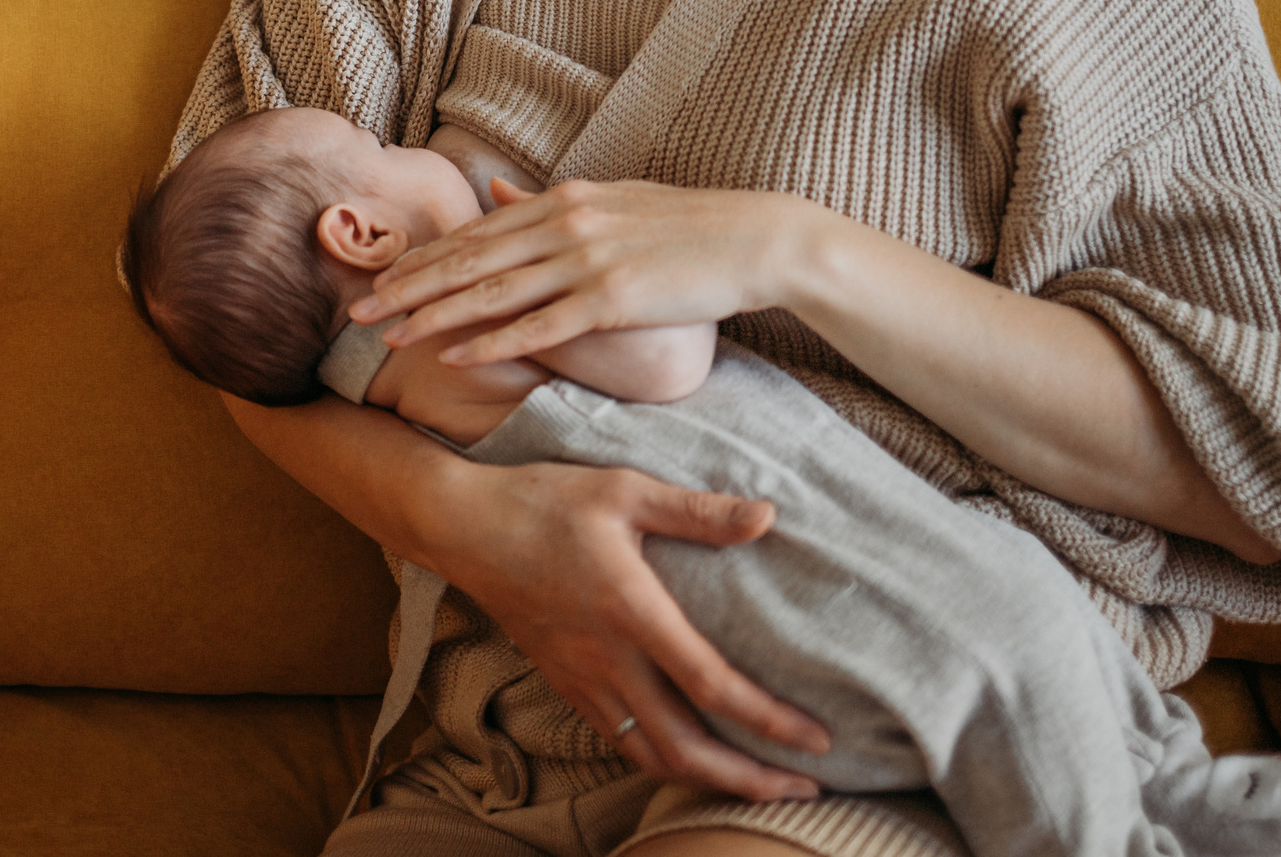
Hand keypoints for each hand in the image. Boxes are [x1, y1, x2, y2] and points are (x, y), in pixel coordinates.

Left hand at [356, 179, 829, 365]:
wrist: (754, 238)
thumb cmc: (685, 227)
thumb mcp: (610, 201)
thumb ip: (547, 201)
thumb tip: (494, 187)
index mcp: (562, 200)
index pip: (475, 232)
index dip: (424, 257)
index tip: (382, 277)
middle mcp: (564, 224)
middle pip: (469, 259)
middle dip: (409, 286)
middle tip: (360, 310)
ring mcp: (587, 260)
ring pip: (492, 292)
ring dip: (434, 316)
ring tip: (390, 336)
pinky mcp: (612, 298)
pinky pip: (538, 325)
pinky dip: (491, 341)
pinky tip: (454, 355)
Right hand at [434, 458, 830, 798]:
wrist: (462, 527)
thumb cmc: (544, 500)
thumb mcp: (625, 490)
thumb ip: (697, 511)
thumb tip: (767, 517)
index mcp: (632, 612)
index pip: (712, 685)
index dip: (770, 722)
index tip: (818, 739)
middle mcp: (608, 660)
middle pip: (686, 749)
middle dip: (749, 780)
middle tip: (803, 790)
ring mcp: (582, 679)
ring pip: (652, 757)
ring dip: (709, 781)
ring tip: (757, 785)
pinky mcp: (563, 683)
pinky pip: (621, 741)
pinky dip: (665, 763)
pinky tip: (690, 756)